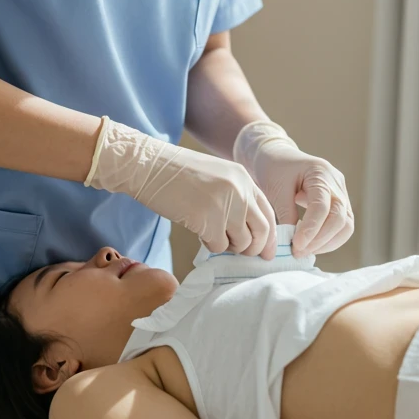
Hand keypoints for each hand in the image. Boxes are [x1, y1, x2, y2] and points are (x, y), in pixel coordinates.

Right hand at [84, 117, 277, 257]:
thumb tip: (248, 229)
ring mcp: (225, 205)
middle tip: (241, 252)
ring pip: (241, 243)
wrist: (149, 166)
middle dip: (253, 247)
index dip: (268, 236)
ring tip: (212, 234)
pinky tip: (198, 231)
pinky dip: (210, 244)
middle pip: (261, 231)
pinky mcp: (208, 220)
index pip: (268, 213)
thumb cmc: (177, 173)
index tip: (265, 251)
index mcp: (243, 178)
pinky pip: (219, 246)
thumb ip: (236, 196)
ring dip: (228, 245)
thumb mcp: (217, 176)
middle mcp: (240, 190)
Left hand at [233, 120, 353, 255]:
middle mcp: (336, 182)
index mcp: (320, 172)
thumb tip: (293, 244)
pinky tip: (311, 245)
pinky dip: (328, 239)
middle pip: (340, 218)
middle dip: (320, 240)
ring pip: (346, 225)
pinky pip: (342, 226)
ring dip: (327, 243)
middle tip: (298, 252)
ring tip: (304, 251)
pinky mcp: (339, 203)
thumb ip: (285, 214)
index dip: (311, 229)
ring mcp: (341, 192)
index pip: (322, 207)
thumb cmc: (273, 168)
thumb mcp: (275, 188)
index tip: (296, 245)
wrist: (276, 156)